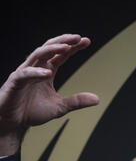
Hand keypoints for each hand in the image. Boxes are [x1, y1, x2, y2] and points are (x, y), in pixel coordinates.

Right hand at [0, 34, 98, 153]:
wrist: (13, 123)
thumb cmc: (32, 112)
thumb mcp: (60, 107)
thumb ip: (77, 101)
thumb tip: (97, 99)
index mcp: (46, 71)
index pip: (61, 55)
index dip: (73, 47)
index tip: (86, 41)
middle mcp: (36, 68)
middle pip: (49, 48)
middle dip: (63, 41)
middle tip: (78, 37)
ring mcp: (24, 73)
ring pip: (37, 55)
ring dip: (52, 50)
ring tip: (66, 48)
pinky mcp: (15, 82)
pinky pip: (25, 74)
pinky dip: (36, 72)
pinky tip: (47, 73)